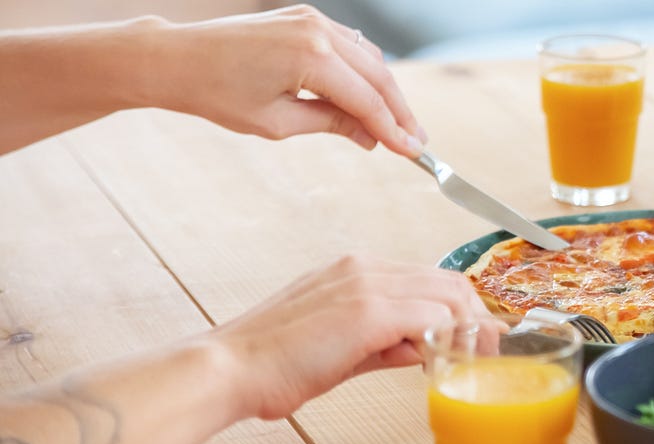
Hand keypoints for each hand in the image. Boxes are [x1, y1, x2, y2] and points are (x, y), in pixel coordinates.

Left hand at [144, 5, 424, 155]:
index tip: (412, 152)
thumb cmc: (215, 93)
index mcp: (311, 56)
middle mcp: (318, 30)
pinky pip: (350, 45)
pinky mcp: (305, 17)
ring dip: (385, 91)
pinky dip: (364, 72)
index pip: (367, 100)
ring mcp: (313, 19)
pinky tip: (368, 97)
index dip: (393, 129)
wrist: (174, 58)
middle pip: (378, 76)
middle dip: (399, 111)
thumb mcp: (277, 122)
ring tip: (395, 124)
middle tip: (415, 141)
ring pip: (369, 59)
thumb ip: (331, 123)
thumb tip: (370, 136)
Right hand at [208, 255, 491, 418]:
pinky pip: (431, 317)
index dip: (462, 309)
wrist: (228, 369)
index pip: (431, 279)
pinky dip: (446, 340)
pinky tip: (438, 363)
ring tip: (466, 362)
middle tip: (483, 352)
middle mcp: (364, 268)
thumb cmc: (274, 364)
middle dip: (476, 318)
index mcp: (356, 271)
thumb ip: (388, 343)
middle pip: (450, 282)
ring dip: (466, 330)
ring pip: (448, 295)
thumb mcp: (344, 348)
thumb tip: (425, 348)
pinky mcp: (366, 310)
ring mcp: (366, 285)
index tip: (476, 338)